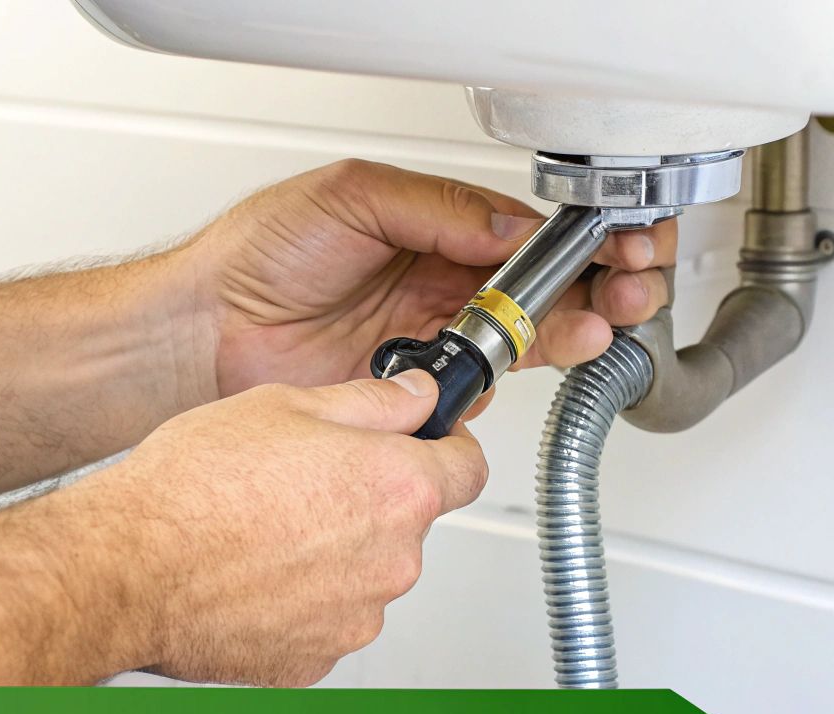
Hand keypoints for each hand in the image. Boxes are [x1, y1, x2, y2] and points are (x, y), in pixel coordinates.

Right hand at [67, 370, 485, 685]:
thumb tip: (415, 397)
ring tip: (260, 533)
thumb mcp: (285, 405)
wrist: (126, 570)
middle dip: (368, 503)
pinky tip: (248, 578)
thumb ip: (370, 403)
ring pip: (364, 577)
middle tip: (300, 484)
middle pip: (408, 525)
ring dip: (331, 557)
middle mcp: (392, 562)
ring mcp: (356, 619)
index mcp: (397, 489)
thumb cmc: (191, 489)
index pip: (469, 468)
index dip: (444, 449)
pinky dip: (297, 604)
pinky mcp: (315, 662)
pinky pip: (323, 623)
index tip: (420, 444)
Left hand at [178, 159, 676, 400]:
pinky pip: (476, 394)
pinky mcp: (412, 396)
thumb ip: (437, 209)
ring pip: (525, 342)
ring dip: (574, 331)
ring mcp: (431, 345)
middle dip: (601, 287)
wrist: (203, 330)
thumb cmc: (256, 255)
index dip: (582, 240)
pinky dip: (507, 382)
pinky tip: (521, 365)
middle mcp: (441, 289)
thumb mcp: (351, 197)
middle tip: (631, 285)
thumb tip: (507, 228)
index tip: (618, 242)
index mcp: (436, 233)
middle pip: (546, 292)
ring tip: (600, 321)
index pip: (530, 237)